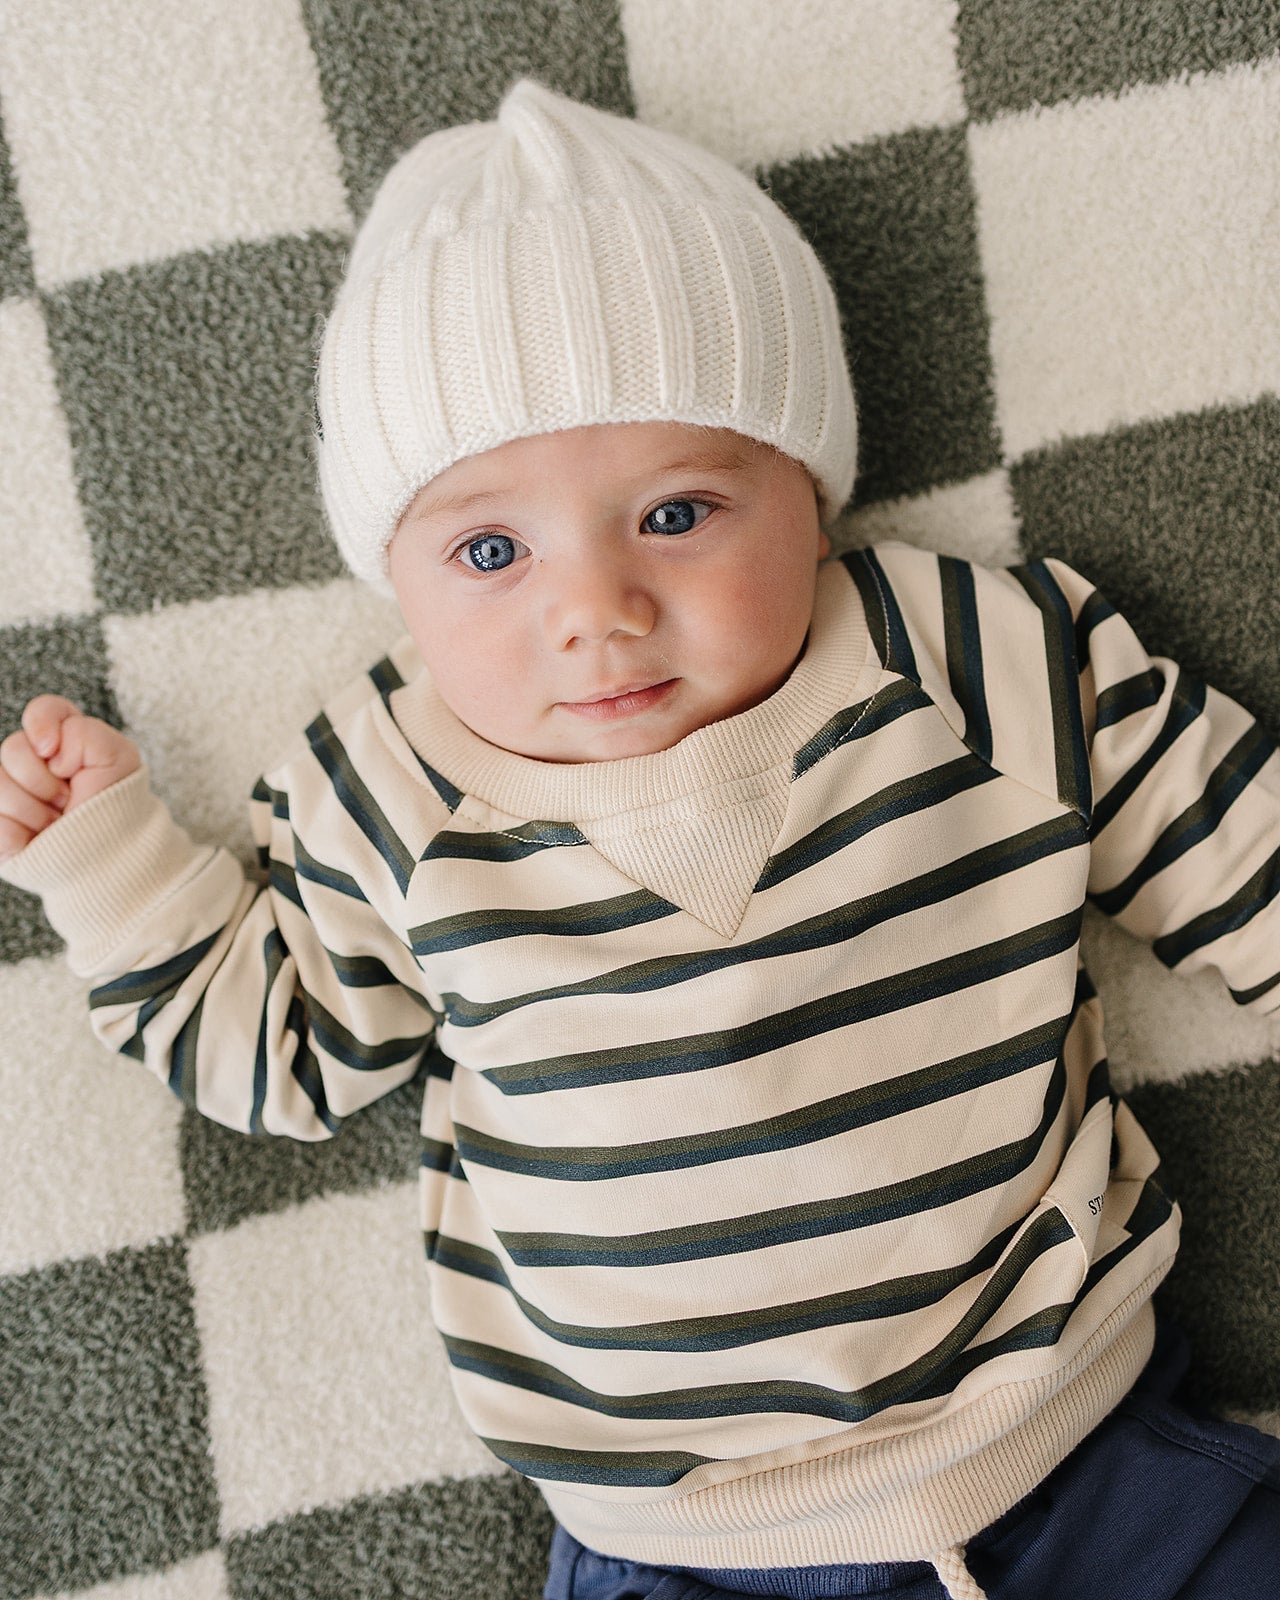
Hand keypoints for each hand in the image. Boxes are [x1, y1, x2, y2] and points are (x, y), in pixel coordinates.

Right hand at [0, 696, 140, 860]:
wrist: (110, 859)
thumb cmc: (115, 807)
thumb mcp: (116, 759)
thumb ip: (85, 733)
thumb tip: (48, 750)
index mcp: (63, 742)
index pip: (44, 711)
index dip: (42, 723)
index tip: (52, 750)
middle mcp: (31, 763)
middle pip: (12, 748)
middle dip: (44, 780)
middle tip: (69, 800)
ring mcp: (10, 793)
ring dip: (35, 810)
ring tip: (57, 821)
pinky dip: (18, 833)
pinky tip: (37, 838)